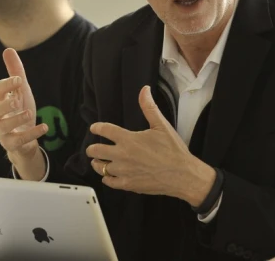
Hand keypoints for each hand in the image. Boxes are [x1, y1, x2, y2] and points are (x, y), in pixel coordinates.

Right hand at [0, 49, 47, 177]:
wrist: (24, 139)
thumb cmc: (19, 110)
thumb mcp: (20, 90)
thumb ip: (15, 72)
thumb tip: (8, 49)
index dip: (6, 84)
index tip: (18, 79)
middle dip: (5, 105)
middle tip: (17, 100)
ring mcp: (2, 132)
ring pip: (3, 127)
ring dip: (16, 119)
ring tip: (30, 113)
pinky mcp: (11, 144)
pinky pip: (18, 141)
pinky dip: (32, 134)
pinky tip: (44, 127)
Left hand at [87, 85, 215, 205]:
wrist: (182, 175)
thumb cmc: (173, 150)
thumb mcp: (161, 125)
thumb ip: (149, 107)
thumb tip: (144, 89)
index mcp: (128, 139)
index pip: (105, 130)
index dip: (97, 128)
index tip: (94, 128)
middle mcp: (122, 155)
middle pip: (96, 151)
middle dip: (92, 149)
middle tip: (92, 149)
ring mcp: (124, 171)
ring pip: (100, 167)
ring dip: (97, 163)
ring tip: (98, 161)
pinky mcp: (128, 184)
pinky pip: (109, 182)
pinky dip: (106, 178)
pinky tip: (109, 176)